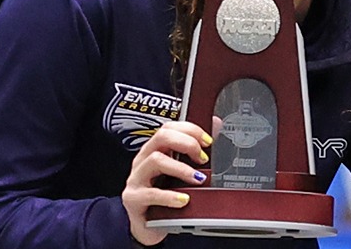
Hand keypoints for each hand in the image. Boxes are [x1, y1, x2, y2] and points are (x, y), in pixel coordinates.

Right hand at [122, 118, 211, 244]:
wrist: (146, 225)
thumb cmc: (163, 197)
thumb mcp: (180, 174)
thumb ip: (195, 152)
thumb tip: (216, 125)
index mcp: (154, 151)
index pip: (168, 128)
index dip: (190, 130)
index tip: (208, 142)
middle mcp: (143, 161)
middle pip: (161, 137)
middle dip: (186, 143)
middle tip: (203, 159)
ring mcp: (137, 179)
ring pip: (155, 160)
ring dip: (181, 168)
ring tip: (197, 180)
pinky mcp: (134, 198)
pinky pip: (151, 194)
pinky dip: (170, 196)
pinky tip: (184, 200)